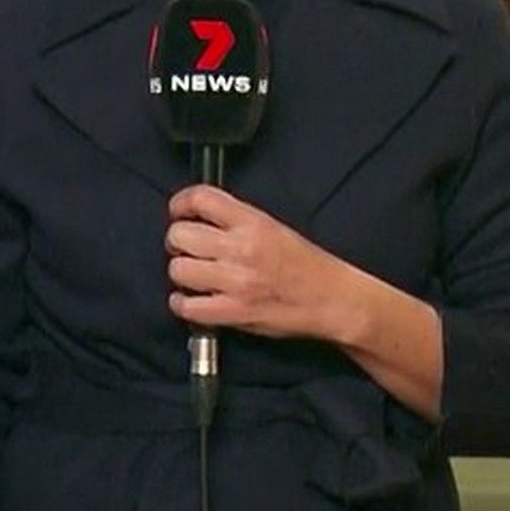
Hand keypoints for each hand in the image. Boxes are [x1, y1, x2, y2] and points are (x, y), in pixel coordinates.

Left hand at [165, 185, 348, 341]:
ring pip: (178, 270)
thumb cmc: (308, 266)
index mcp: (253, 222)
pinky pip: (187, 307)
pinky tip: (192, 301)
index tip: (179, 211)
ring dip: (181, 274)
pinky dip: (183, 305)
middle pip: (179, 235)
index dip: (181, 203)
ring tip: (193, 276)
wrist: (332, 300)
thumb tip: (201, 218)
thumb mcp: (274, 228)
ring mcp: (235, 282)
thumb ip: (237, 221)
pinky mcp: (233, 312)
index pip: (201, 198)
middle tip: (187, 248)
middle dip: (177, 242)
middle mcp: (241, 248)